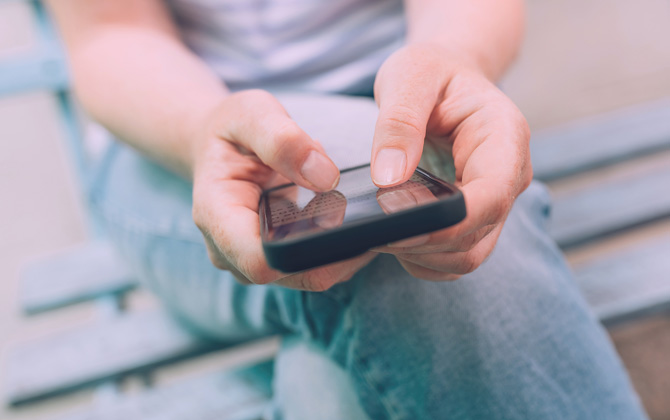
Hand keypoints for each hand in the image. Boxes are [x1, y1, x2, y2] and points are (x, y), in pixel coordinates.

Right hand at [191, 89, 375, 290]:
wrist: (221, 145)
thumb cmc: (232, 129)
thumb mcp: (252, 114)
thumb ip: (284, 140)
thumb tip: (325, 177)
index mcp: (217, 215)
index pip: (260, 260)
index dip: (306, 251)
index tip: (343, 219)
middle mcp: (230, 250)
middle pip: (294, 274)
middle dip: (334, 252)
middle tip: (369, 213)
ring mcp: (252, 260)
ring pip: (310, 276)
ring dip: (340, 253)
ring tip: (360, 212)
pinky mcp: (274, 261)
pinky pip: (313, 268)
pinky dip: (337, 250)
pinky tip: (350, 220)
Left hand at [370, 44, 532, 280]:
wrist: (446, 78)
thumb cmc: (431, 72)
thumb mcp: (410, 77)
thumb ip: (399, 123)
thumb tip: (389, 178)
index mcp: (503, 138)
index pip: (491, 196)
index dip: (450, 222)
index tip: (401, 228)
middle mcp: (508, 177)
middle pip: (476, 237)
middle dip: (424, 244)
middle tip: (371, 231)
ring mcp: (494, 202)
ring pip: (467, 256)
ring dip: (422, 256)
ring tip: (379, 234)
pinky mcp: (475, 218)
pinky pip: (454, 256)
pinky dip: (423, 258)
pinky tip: (393, 238)